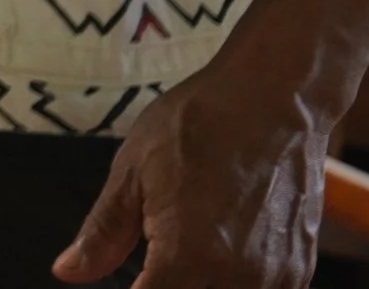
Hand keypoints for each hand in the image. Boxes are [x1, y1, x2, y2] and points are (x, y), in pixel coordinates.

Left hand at [53, 55, 326, 287]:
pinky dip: (235, 287)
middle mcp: (239, 277)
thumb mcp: (133, 171)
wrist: (275, 98)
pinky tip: (218, 263)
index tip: (126, 279)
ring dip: (201, 287)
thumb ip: (102, 231)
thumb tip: (67, 272)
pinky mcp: (301, 269)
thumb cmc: (197, 124)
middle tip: (151, 265)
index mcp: (189, 256)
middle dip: (168, 288)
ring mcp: (277, 277)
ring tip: (183, 263)